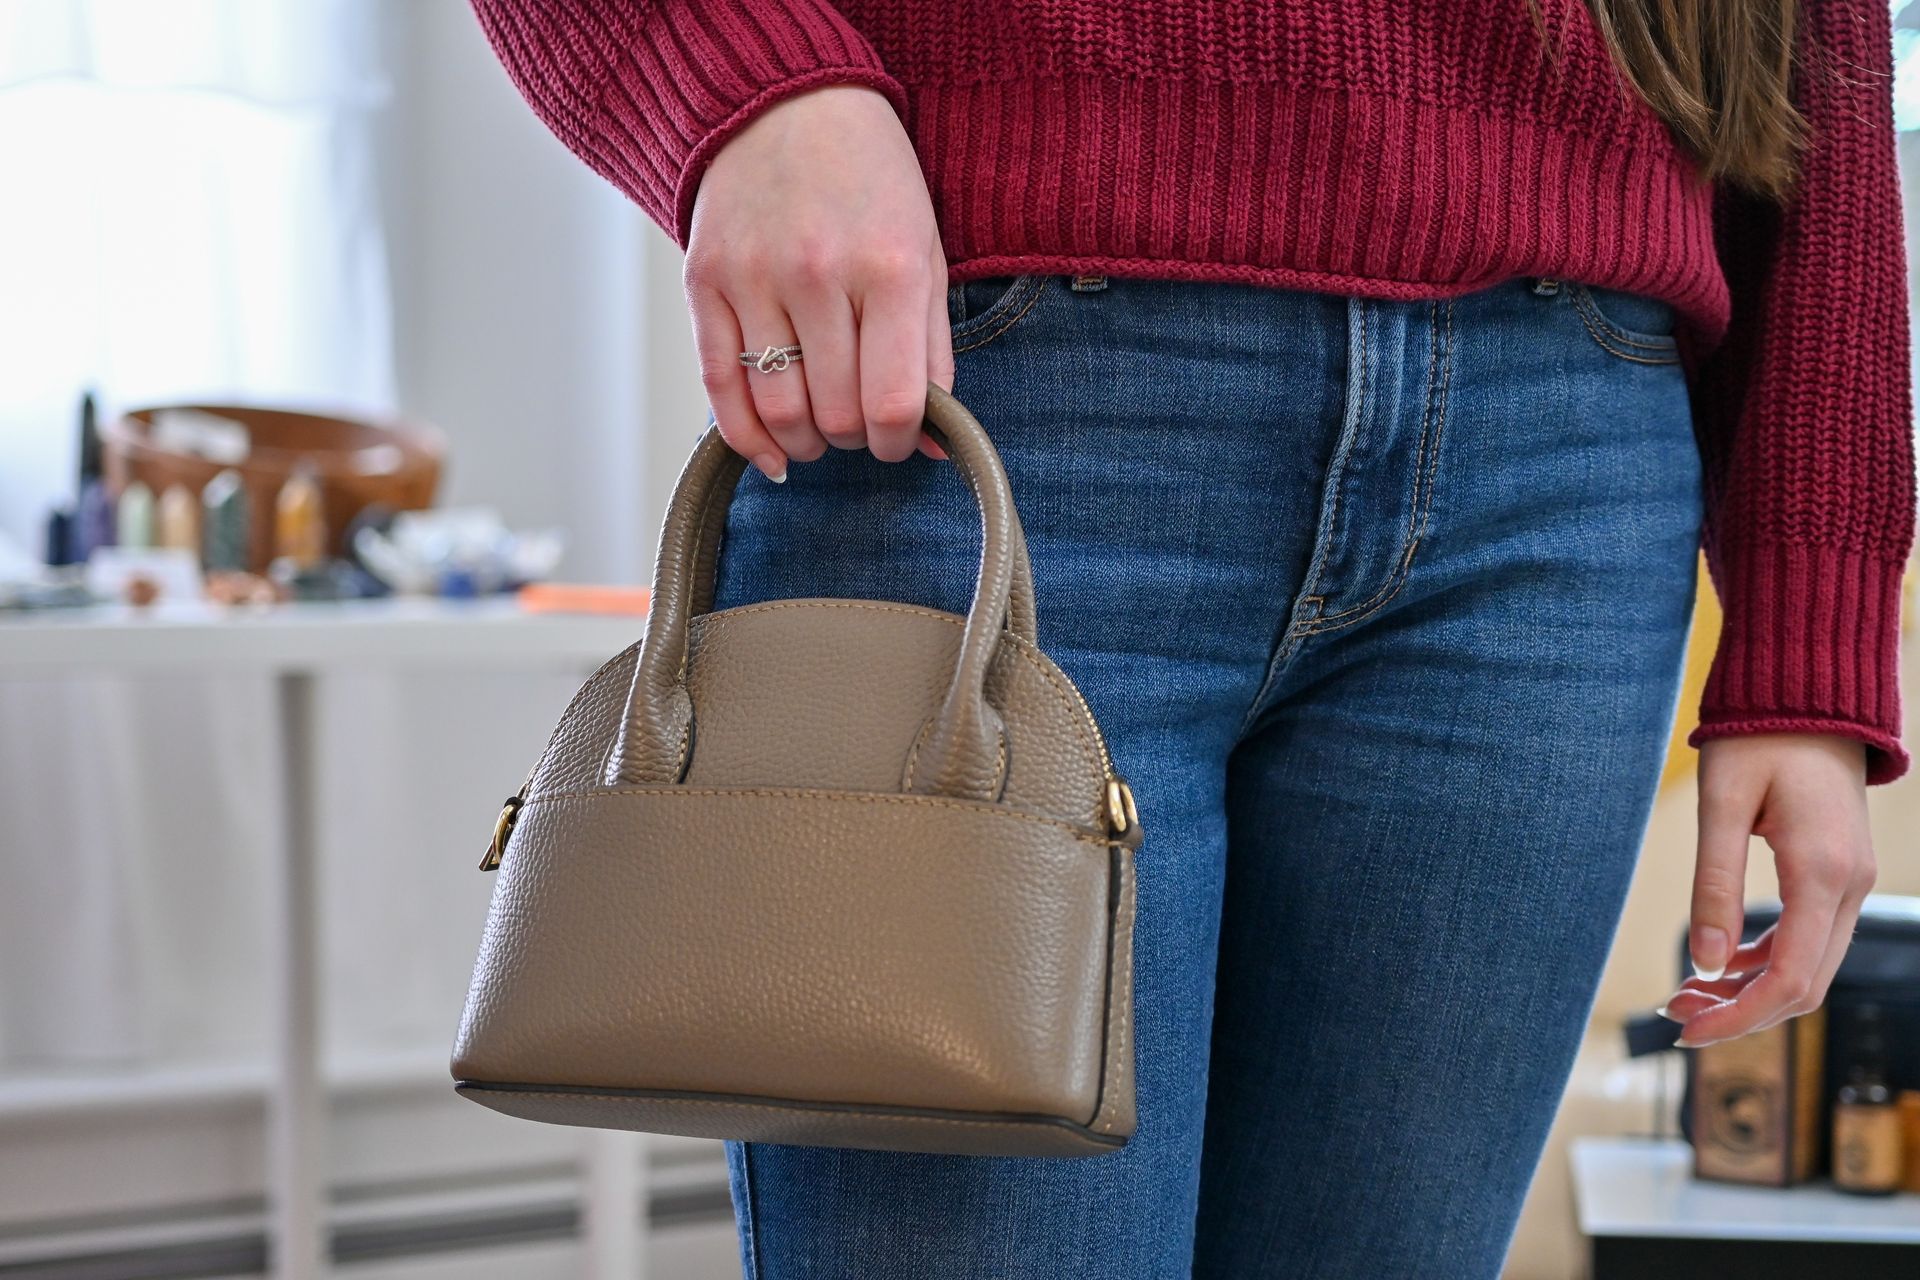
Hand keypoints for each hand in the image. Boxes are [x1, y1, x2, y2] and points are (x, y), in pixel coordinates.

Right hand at [683, 83, 951, 482]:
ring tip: (819, 432)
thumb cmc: (870, 181)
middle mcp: (818, 273)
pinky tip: (770, 453)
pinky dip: (745, 436)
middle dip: (854, 439)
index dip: (899, 442)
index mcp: (890, 267)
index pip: (893, 403)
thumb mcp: (926, 254)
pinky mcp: (703, 280)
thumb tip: (937, 445)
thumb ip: (933, 353)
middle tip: (859, 425)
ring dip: (804, 442)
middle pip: (835, 414)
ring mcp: (753, 277)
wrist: (787, 101)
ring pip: (777, 410)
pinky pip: (718, 384)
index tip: (899, 440)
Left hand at [1661, 734, 1874, 1047]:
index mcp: (1821, 874)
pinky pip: (1808, 938)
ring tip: (1685, 993)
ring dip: (1750, 989)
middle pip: (1803, 985)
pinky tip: (1718, 960)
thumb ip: (1714, 884)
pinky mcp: (1838, 874)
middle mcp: (1849, 886)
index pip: (1788, 979)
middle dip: (1739, 1011)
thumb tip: (1702, 963)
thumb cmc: (1759, 739)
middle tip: (1674, 1015)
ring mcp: (1850, 881)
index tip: (1684, 1030)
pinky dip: (1765, 959)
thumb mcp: (1722, 806)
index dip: (1737, 1017)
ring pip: (1808, 966)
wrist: (1808, 695)